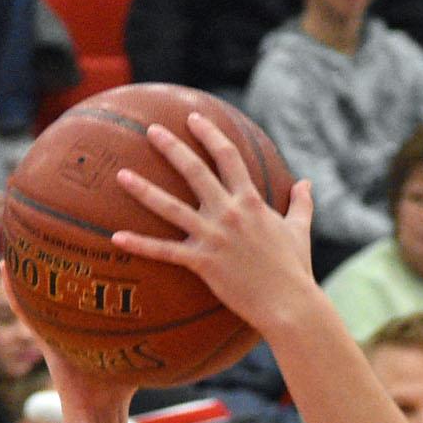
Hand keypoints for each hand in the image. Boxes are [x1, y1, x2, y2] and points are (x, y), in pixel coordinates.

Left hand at [111, 113, 319, 342]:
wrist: (289, 304)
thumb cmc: (295, 269)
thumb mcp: (299, 230)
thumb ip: (301, 203)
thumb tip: (306, 183)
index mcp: (251, 201)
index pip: (228, 156)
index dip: (210, 133)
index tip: (193, 118)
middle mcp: (229, 212)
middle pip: (195, 171)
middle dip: (172, 147)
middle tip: (152, 130)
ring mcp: (213, 236)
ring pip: (171, 207)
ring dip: (144, 189)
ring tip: (121, 174)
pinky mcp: (202, 262)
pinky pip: (164, 251)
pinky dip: (140, 244)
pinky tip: (116, 236)